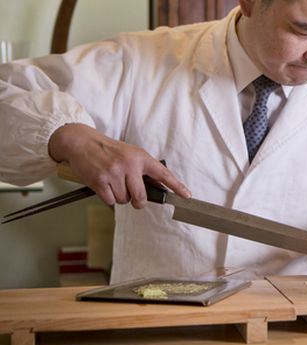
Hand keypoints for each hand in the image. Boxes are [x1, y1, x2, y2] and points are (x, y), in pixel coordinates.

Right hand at [47, 123, 190, 208]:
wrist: (83, 143)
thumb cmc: (109, 150)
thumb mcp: (131, 154)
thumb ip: (145, 169)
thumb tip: (159, 187)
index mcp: (141, 157)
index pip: (163, 174)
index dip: (176, 186)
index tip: (186, 195)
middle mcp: (129, 165)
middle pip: (141, 196)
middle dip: (138, 201)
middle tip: (134, 198)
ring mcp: (114, 174)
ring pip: (124, 200)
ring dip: (120, 197)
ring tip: (114, 183)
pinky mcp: (100, 182)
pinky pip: (110, 201)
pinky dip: (108, 198)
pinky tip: (105, 186)